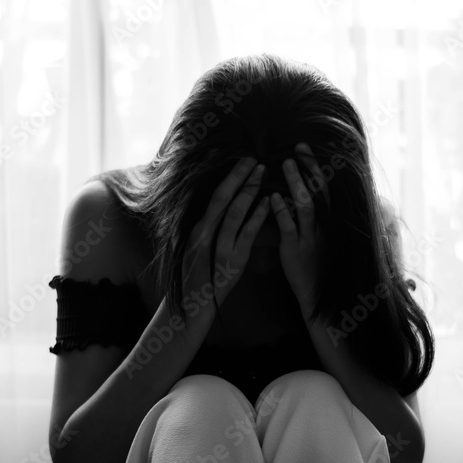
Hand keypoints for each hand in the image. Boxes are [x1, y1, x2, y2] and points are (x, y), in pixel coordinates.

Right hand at [182, 156, 269, 321]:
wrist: (193, 306)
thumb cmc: (196, 275)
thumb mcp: (194, 247)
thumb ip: (204, 227)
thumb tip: (213, 206)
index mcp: (196, 228)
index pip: (211, 195)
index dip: (225, 176)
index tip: (237, 160)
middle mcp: (204, 234)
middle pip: (221, 197)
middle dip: (238, 175)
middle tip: (253, 157)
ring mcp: (218, 247)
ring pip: (234, 211)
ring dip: (249, 189)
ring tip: (262, 171)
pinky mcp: (233, 261)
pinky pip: (247, 233)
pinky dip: (258, 215)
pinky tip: (269, 202)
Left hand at [271, 142, 324, 318]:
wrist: (317, 294)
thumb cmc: (315, 263)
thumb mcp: (319, 236)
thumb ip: (313, 215)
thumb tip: (302, 191)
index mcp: (327, 220)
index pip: (324, 187)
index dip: (315, 167)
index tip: (304, 147)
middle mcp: (323, 226)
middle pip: (319, 191)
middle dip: (310, 168)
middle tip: (299, 147)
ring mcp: (310, 237)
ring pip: (307, 206)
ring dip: (297, 183)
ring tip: (286, 164)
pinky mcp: (296, 250)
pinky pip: (289, 228)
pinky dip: (282, 211)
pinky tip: (272, 197)